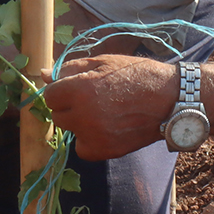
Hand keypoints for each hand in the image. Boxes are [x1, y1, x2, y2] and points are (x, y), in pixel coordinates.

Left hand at [44, 54, 177, 160]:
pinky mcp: (105, 151)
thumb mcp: (103, 62)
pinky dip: (89, 140)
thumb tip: (43, 74)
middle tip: (90, 99)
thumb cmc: (137, 74)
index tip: (74, 88)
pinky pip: (82, 148)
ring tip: (101, 112)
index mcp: (81, 89)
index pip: (50, 96)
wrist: (170, 99)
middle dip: (68, 106)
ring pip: (70, 131)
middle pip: (57, 115)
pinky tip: (106, 128)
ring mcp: (94, 136)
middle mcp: (84, 115)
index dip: (61, 90)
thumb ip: (70, 69)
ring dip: (78, 122)